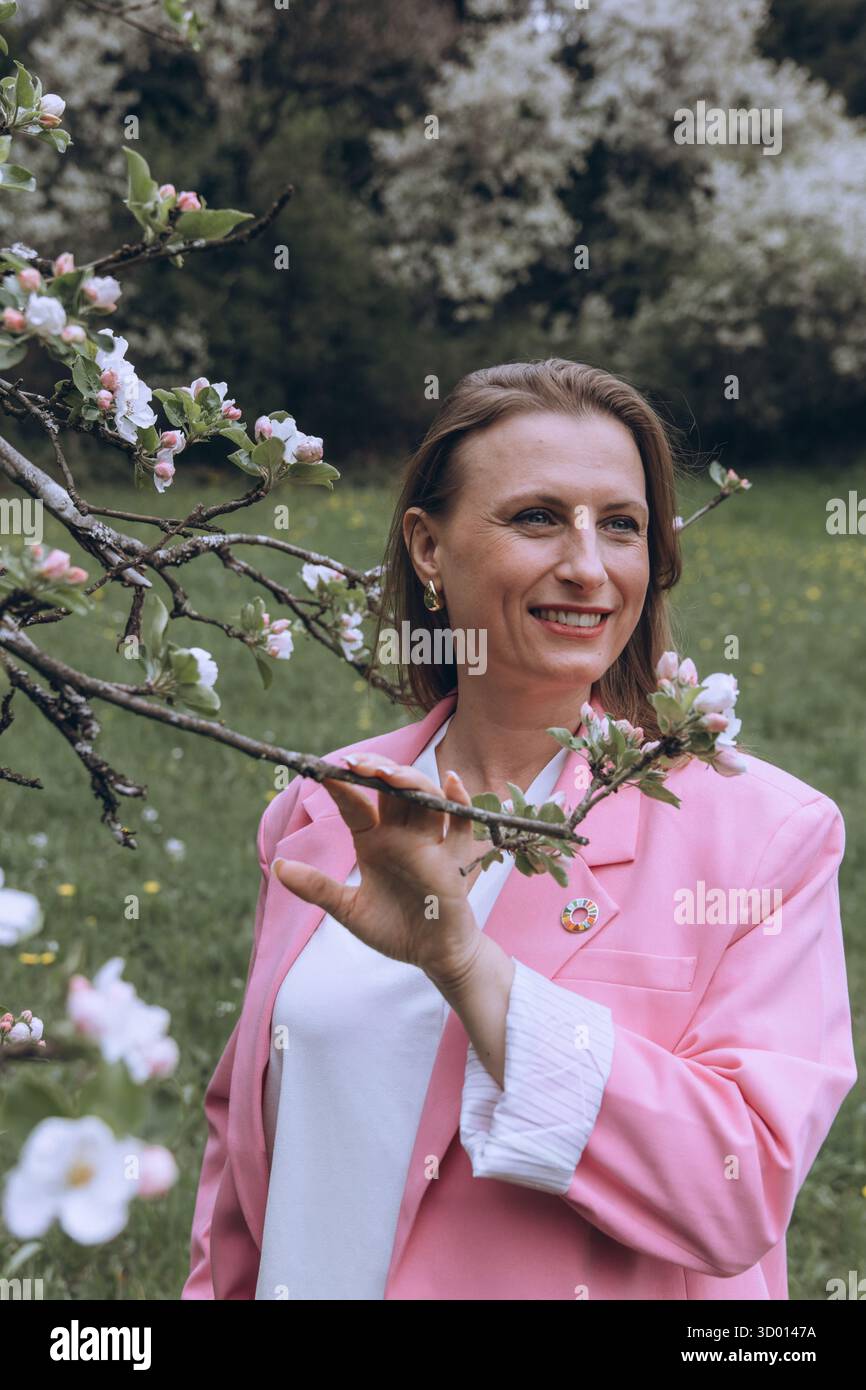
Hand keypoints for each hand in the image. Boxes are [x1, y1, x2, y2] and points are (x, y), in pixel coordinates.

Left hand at [271, 752, 481, 985]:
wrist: (432, 956)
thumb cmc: (394, 929)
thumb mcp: (349, 909)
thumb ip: (317, 888)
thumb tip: (277, 867)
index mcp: (374, 841)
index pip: (356, 805)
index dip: (341, 787)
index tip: (320, 772)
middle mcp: (401, 834)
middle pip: (392, 789)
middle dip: (376, 770)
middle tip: (356, 763)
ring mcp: (429, 843)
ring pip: (424, 798)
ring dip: (410, 781)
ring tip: (389, 775)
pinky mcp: (453, 859)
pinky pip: (461, 824)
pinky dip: (460, 800)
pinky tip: (450, 782)